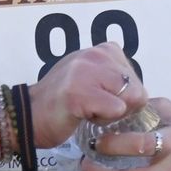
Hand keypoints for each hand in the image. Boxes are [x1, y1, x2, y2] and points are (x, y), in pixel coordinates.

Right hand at [27, 44, 146, 149]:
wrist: (29, 116)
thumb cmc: (62, 103)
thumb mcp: (92, 78)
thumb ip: (115, 78)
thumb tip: (140, 93)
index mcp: (102, 49)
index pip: (137, 79)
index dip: (123, 97)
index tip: (99, 99)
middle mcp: (95, 54)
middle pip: (138, 90)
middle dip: (122, 107)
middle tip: (94, 108)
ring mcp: (85, 72)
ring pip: (130, 99)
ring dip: (113, 114)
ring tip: (89, 111)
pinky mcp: (78, 92)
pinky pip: (115, 110)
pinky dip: (103, 121)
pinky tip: (83, 116)